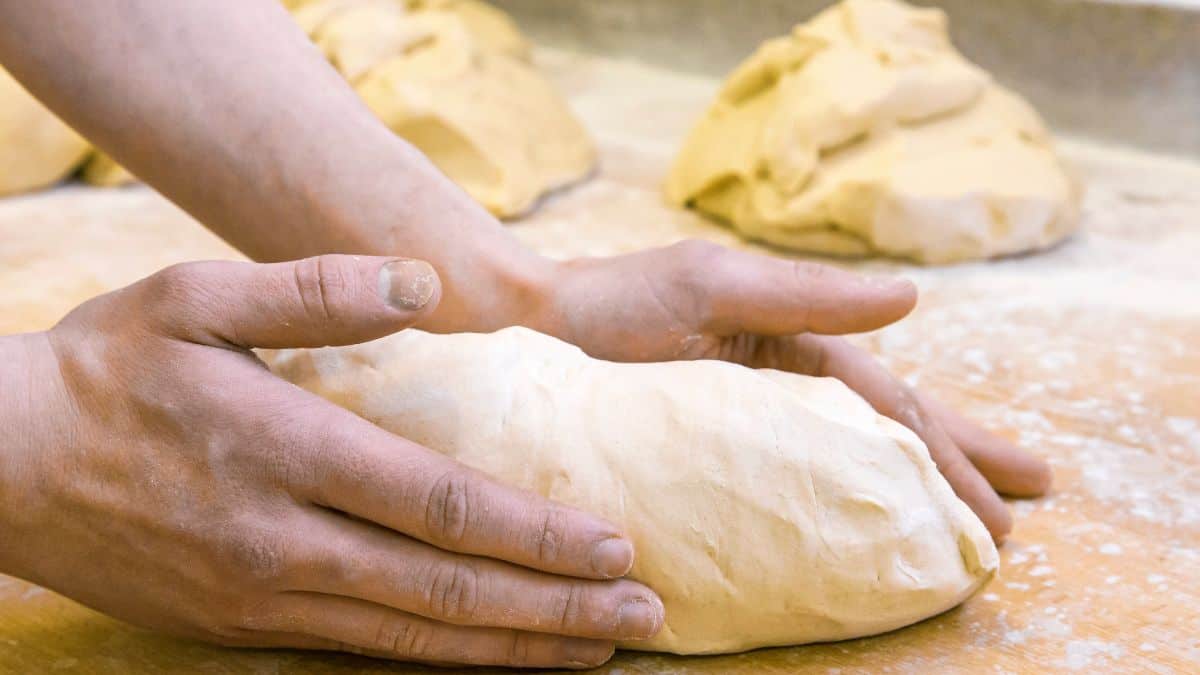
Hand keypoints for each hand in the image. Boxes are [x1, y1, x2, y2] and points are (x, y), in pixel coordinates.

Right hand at [0, 255, 662, 667]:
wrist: (2, 465)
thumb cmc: (108, 370)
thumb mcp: (194, 297)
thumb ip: (312, 290)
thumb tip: (421, 283)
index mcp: (286, 452)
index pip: (441, 506)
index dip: (537, 533)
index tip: (616, 545)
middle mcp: (284, 543)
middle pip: (447, 591)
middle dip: (557, 608)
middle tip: (646, 617)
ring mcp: (264, 599)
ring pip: (415, 639)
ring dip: (518, 647)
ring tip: (600, 648)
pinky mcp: (243, 627)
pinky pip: (364, 653)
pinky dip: (445, 662)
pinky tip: (500, 658)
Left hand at [538, 240, 1051, 541]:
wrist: (528, 331)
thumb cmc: (611, 302)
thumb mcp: (708, 285)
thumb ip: (803, 294)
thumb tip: (911, 300)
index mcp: (792, 339)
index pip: (889, 403)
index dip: (950, 451)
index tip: (1007, 501)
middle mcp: (781, 380)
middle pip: (889, 429)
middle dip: (959, 467)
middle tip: (1022, 516)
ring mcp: (750, 418)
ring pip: (850, 456)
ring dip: (915, 489)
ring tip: (976, 526)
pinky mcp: (713, 452)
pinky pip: (792, 482)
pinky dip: (838, 506)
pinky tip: (866, 532)